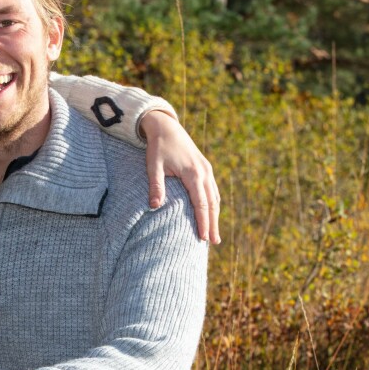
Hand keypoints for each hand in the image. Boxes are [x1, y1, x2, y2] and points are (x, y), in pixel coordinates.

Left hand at [140, 110, 220, 243]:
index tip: (203, 238)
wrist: (166, 127)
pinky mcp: (205, 168)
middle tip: (213, 242)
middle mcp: (204, 172)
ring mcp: (207, 170)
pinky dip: (213, 204)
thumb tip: (154, 207)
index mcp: (193, 173)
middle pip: (212, 203)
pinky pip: (213, 190)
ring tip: (214, 234)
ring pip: (215, 197)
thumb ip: (156, 185)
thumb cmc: (158, 147)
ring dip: (215, 216)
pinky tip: (211, 215)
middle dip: (213, 223)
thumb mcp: (153, 165)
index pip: (201, 203)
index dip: (203, 221)